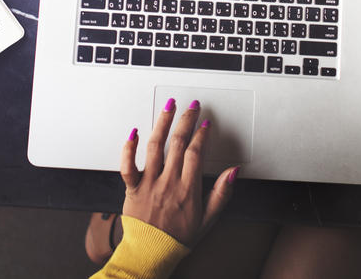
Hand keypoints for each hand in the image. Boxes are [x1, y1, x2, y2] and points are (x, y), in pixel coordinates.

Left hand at [120, 99, 238, 246]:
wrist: (151, 253)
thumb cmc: (178, 237)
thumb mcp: (208, 219)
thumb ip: (221, 193)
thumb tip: (233, 172)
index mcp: (187, 189)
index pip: (195, 153)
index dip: (202, 135)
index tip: (206, 124)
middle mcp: (168, 182)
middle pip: (177, 143)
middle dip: (186, 121)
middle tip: (192, 107)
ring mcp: (148, 183)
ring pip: (155, 146)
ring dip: (162, 123)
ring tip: (169, 107)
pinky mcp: (132, 188)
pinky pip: (127, 165)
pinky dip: (128, 147)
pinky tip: (133, 132)